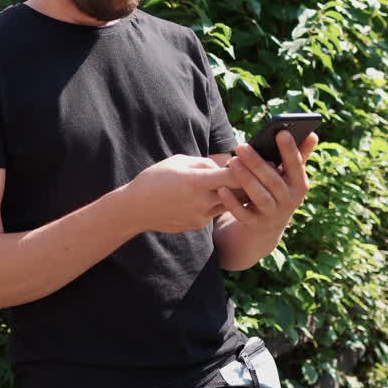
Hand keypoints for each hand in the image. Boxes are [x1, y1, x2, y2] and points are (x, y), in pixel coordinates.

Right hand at [125, 154, 241, 233]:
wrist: (135, 208)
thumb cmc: (155, 179)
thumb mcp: (178, 162)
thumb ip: (204, 163)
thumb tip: (224, 167)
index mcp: (196, 181)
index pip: (234, 176)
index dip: (246, 169)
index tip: (252, 163)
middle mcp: (201, 201)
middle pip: (237, 193)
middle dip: (245, 183)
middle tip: (252, 176)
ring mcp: (200, 216)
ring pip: (228, 204)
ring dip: (231, 195)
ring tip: (231, 185)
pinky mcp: (197, 225)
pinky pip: (213, 212)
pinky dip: (213, 204)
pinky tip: (201, 198)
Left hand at [219, 131, 318, 232]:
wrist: (267, 227)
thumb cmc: (278, 190)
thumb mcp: (290, 176)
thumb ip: (299, 155)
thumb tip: (312, 134)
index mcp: (299, 185)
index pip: (296, 166)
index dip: (290, 150)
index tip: (281, 132)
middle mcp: (289, 201)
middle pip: (273, 181)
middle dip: (257, 163)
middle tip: (241, 146)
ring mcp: (272, 214)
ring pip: (259, 196)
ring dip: (246, 179)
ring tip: (232, 161)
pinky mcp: (255, 224)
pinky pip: (243, 214)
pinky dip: (232, 202)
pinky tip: (222, 188)